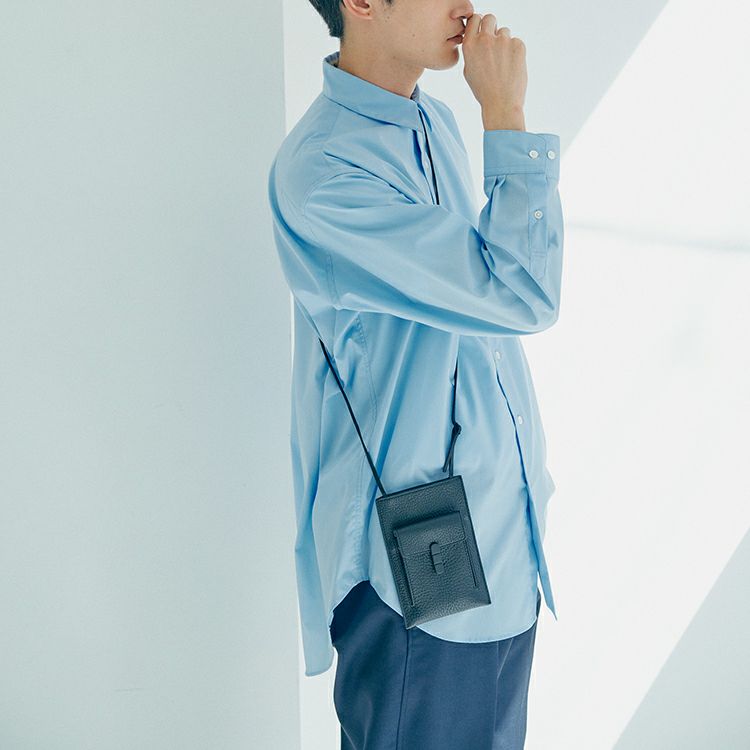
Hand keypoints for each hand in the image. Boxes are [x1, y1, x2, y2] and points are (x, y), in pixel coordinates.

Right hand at [461, 13, 527, 129]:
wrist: (501, 103)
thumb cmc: (484, 91)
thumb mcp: (469, 71)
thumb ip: (472, 52)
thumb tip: (477, 38)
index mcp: (470, 45)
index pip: (475, 19)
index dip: (479, 25)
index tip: (482, 32)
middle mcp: (485, 40)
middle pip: (490, 18)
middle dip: (492, 27)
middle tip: (494, 43)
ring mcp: (503, 41)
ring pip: (504, 32)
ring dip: (504, 43)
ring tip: (503, 64)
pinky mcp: (518, 45)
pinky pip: (516, 42)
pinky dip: (514, 52)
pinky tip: (511, 68)